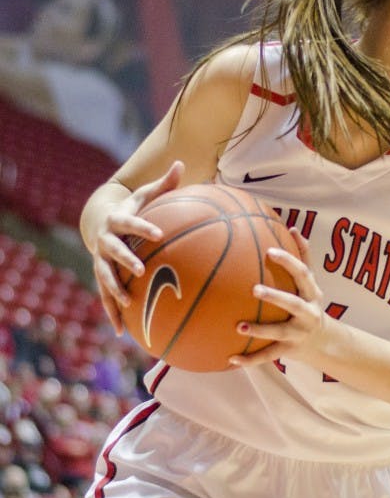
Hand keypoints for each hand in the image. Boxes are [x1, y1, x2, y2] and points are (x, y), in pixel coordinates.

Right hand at [91, 161, 183, 333]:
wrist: (99, 221)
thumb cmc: (132, 207)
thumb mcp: (145, 194)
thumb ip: (165, 183)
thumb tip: (182, 163)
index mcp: (118, 222)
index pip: (130, 223)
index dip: (142, 227)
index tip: (158, 234)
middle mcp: (105, 242)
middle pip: (112, 252)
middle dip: (125, 261)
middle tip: (140, 270)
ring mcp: (100, 261)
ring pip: (104, 278)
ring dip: (115, 291)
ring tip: (129, 305)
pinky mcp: (101, 277)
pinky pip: (106, 298)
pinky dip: (113, 314)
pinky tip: (123, 333)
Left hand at [228, 230, 337, 369]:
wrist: (326, 343)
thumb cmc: (310, 304)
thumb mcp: (311, 284)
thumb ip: (304, 257)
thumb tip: (293, 227)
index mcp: (312, 294)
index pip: (303, 274)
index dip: (289, 262)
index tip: (270, 251)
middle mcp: (308, 314)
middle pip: (294, 304)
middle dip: (276, 297)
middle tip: (255, 288)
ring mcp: (298, 334)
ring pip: (279, 333)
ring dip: (259, 330)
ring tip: (239, 326)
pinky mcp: (289, 352)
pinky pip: (268, 356)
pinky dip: (250, 359)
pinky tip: (230, 358)